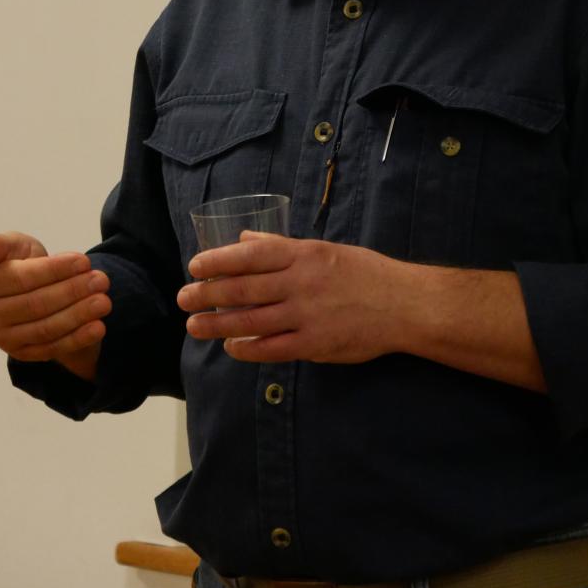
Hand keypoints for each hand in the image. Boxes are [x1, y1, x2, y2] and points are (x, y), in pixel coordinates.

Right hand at [0, 231, 109, 380]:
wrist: (26, 289)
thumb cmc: (18, 261)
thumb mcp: (11, 245)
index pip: (23, 278)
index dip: (55, 270)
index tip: (84, 260)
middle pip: (36, 304)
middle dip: (73, 291)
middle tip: (102, 280)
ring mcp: (3, 337)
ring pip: (46, 328)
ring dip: (79, 315)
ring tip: (104, 302)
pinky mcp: (21, 353)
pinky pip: (52, 348)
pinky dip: (78, 339)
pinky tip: (99, 327)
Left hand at [177, 232, 402, 364]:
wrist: (403, 305)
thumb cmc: (364, 273)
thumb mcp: (324, 250)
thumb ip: (282, 247)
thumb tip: (244, 239)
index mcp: (304, 254)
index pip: (250, 255)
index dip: (218, 260)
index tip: (194, 266)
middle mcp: (301, 282)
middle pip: (243, 288)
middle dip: (208, 294)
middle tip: (183, 298)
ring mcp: (307, 315)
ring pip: (251, 321)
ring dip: (218, 324)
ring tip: (194, 325)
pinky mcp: (314, 344)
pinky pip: (272, 348)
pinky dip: (247, 349)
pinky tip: (231, 347)